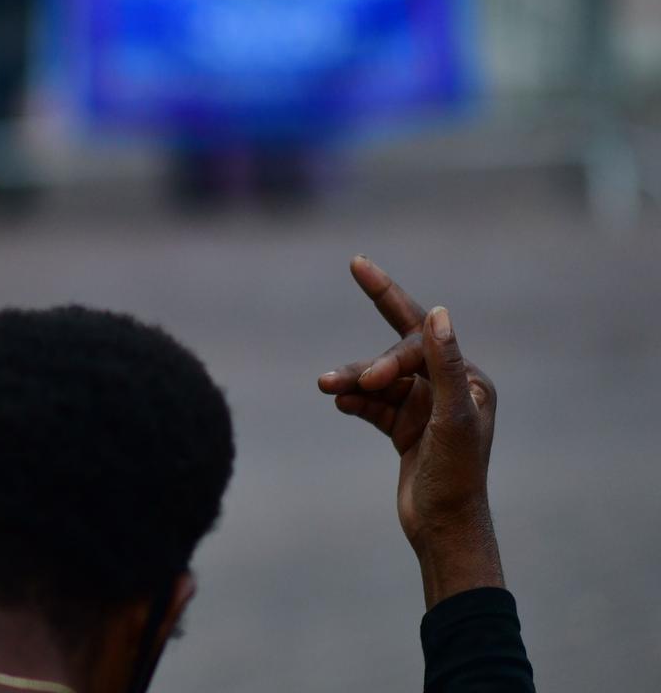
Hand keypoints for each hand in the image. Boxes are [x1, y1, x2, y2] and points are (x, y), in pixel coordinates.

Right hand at [318, 257, 502, 606]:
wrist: (443, 530)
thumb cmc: (455, 477)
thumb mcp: (451, 419)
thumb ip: (442, 365)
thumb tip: (439, 311)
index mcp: (468, 380)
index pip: (422, 344)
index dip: (392, 356)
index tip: (369, 381)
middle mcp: (448, 387)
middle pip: (402, 341)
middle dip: (379, 308)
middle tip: (358, 264)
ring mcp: (424, 408)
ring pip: (378, 378)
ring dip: (352, 380)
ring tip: (325, 386)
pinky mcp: (404, 428)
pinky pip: (372, 403)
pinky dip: (355, 400)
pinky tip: (339, 401)